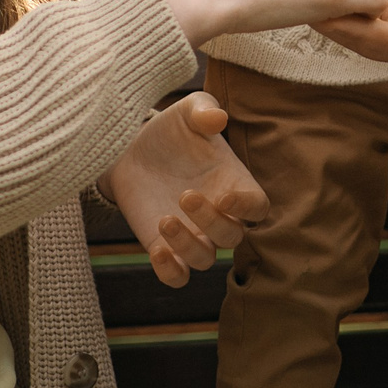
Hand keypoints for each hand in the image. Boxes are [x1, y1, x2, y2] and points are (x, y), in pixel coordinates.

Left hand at [100, 91, 268, 287]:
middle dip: (212, 221)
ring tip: (165, 219)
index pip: (258, 206)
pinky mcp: (165, 249)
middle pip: (232, 237)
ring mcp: (192, 235)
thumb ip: (203, 111)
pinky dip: (170, 272)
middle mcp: (218, 215)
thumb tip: (216, 118)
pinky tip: (156, 250)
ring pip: (205, 259)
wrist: (130, 151)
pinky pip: (177, 276)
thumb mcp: (187, 112)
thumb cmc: (170, 131)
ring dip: (188, 246)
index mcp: (233, 184)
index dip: (247, 206)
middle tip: (185, 195)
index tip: (224, 196)